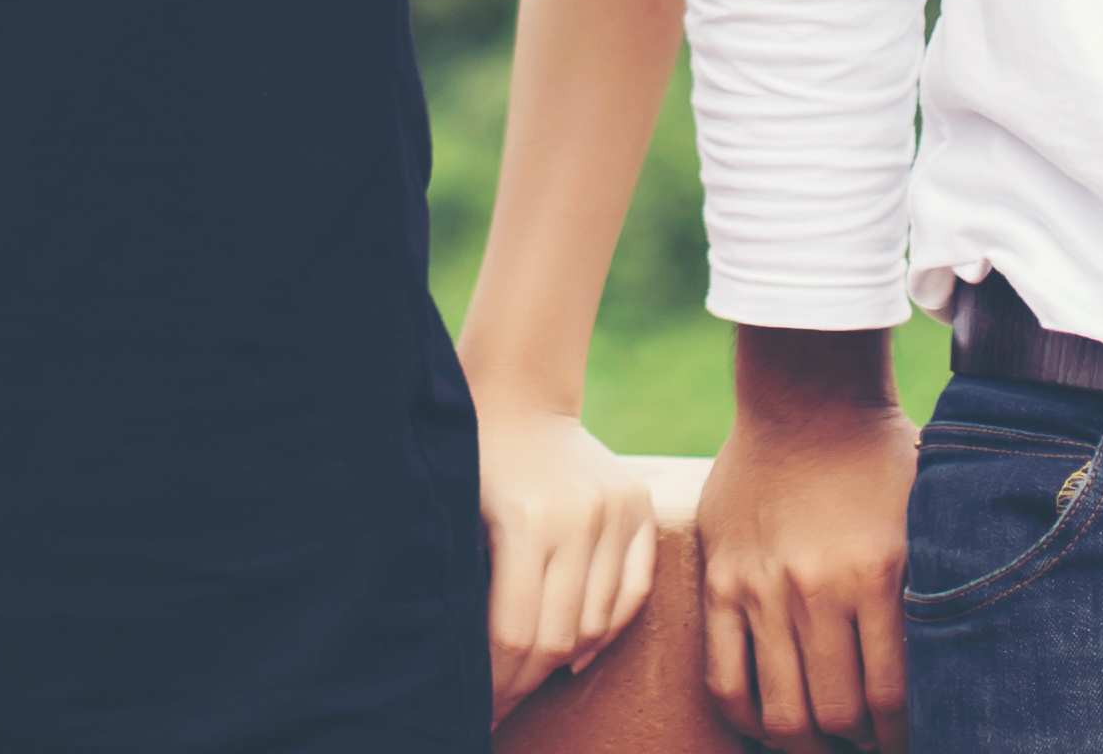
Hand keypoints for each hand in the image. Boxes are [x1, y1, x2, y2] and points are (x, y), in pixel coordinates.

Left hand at [477, 404, 660, 724]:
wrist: (521, 397)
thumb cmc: (476, 463)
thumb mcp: (461, 518)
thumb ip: (476, 589)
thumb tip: (486, 668)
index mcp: (526, 521)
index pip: (516, 633)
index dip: (499, 682)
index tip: (482, 705)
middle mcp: (579, 518)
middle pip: (559, 636)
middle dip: (526, 681)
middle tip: (504, 702)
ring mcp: (616, 513)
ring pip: (599, 623)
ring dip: (566, 660)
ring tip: (534, 677)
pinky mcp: (640, 508)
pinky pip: (634, 593)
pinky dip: (608, 630)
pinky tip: (579, 652)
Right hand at [696, 329, 913, 750]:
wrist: (805, 395)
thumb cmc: (880, 455)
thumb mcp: (928, 514)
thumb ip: (934, 587)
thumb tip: (957, 661)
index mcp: (878, 574)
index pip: (893, 698)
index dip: (901, 738)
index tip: (907, 743)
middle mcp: (819, 588)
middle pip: (836, 713)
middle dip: (857, 743)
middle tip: (866, 741)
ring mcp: (763, 587)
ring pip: (781, 710)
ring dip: (805, 742)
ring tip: (821, 741)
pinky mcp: (722, 580)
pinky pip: (724, 674)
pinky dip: (746, 717)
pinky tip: (767, 724)